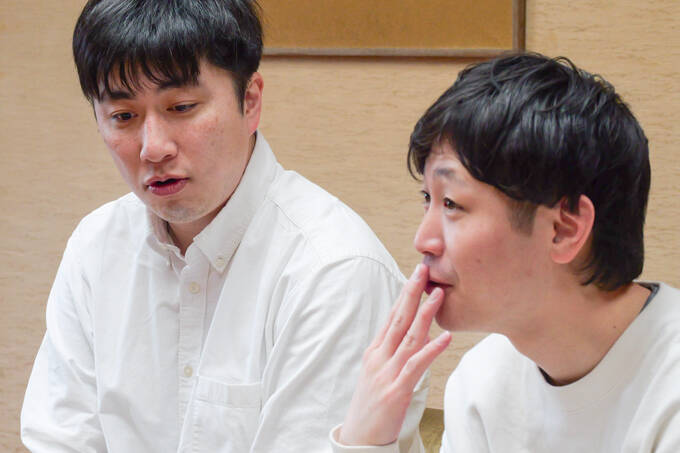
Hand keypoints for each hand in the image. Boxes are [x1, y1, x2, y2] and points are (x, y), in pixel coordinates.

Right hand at [338, 264, 451, 445]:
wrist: (358, 439)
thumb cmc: (371, 407)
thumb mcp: (379, 374)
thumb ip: (396, 352)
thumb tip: (419, 333)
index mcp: (375, 352)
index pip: (392, 316)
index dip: (405, 294)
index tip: (417, 274)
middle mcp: (379, 358)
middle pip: (398, 319)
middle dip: (412, 293)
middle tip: (424, 269)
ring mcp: (386, 373)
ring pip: (408, 337)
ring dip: (425, 314)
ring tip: (439, 294)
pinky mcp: (396, 391)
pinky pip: (416, 366)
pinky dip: (431, 350)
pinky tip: (444, 337)